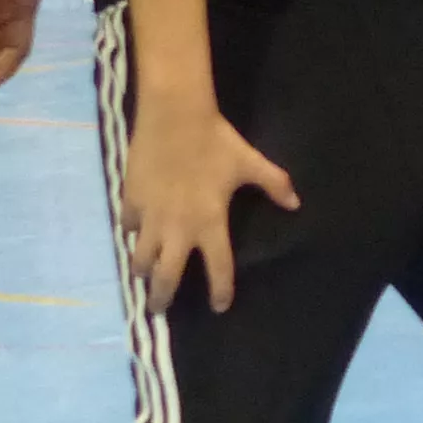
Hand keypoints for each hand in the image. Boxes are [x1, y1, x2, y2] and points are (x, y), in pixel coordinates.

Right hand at [124, 89, 296, 314]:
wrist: (174, 115)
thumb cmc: (215, 141)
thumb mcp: (249, 162)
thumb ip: (274, 184)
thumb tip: (296, 204)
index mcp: (210, 223)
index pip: (218, 269)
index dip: (220, 292)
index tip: (219, 306)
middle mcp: (178, 229)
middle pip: (166, 278)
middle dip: (161, 299)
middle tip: (159, 308)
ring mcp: (150, 217)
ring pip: (140, 259)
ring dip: (142, 270)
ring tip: (144, 274)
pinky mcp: (130, 200)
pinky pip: (126, 226)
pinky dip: (130, 232)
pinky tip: (133, 231)